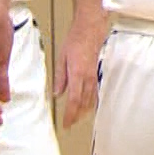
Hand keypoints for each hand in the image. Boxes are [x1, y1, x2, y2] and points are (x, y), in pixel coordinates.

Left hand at [53, 10, 109, 127]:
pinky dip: (90, 103)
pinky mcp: (96, 74)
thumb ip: (60, 78)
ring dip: (83, 111)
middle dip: (76, 116)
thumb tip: (57, 93)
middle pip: (83, 104)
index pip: (74, 100)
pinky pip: (94, 93)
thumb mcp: (61, 58)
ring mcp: (94, 77)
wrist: (90, 30)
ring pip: (90, 100)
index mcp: (78, 74)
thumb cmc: (75, 40)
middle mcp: (88, 78)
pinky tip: (87, 106)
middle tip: (69, 124)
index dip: (70, 114)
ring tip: (76, 118)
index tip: (66, 124)